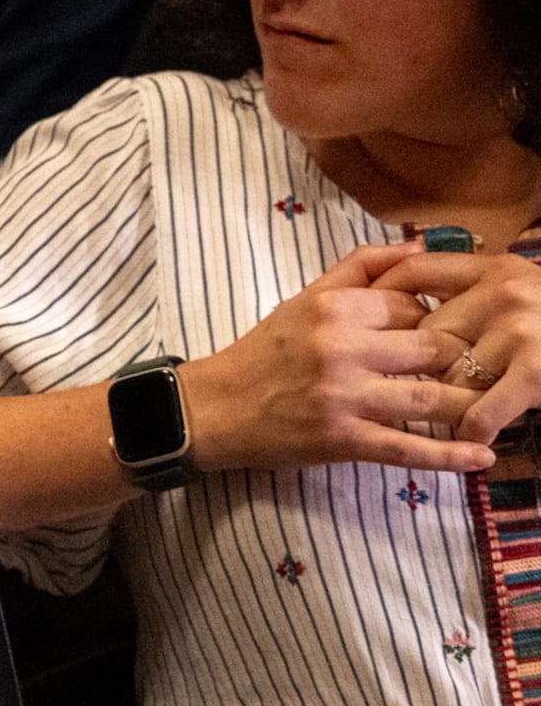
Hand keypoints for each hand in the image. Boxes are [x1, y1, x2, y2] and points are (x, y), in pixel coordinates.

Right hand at [184, 244, 489, 476]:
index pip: (414, 305)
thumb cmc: (263, 353)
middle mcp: (340, 348)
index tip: (443, 335)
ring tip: (494, 410)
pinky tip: (481, 458)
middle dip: (464, 360)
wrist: (211, 408)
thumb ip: (360, 267)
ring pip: (430, 398)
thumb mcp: (304, 299)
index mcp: (333, 309)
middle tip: (481, 370)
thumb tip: (419, 246)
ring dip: (470, 406)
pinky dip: (449, 456)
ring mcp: (343, 396)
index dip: (438, 319)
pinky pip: (406, 447)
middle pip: (433, 348)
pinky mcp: (341, 439)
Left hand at [375, 246, 540, 447]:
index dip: (378, 302)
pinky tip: (475, 437)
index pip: (411, 274)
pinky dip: (473, 428)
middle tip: (421, 383)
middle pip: (425, 334)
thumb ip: (470, 288)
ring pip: (449, 374)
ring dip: (447, 399)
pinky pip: (478, 409)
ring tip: (447, 410)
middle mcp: (505, 290)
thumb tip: (398, 293)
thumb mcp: (520, 290)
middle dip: (422, 364)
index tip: (361, 330)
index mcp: (494, 267)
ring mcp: (520, 329)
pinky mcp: (535, 370)